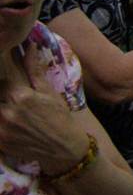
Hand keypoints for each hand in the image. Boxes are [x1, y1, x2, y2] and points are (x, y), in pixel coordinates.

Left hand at [0, 49, 88, 175]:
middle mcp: (7, 112)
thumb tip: (29, 46)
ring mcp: (0, 129)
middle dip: (0, 90)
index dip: (0, 73)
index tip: (4, 71)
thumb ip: (34, 70)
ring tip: (8, 103)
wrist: (63, 148)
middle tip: (7, 92)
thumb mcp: (49, 92)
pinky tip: (8, 118)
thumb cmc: (59, 116)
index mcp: (20, 96)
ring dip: (0, 103)